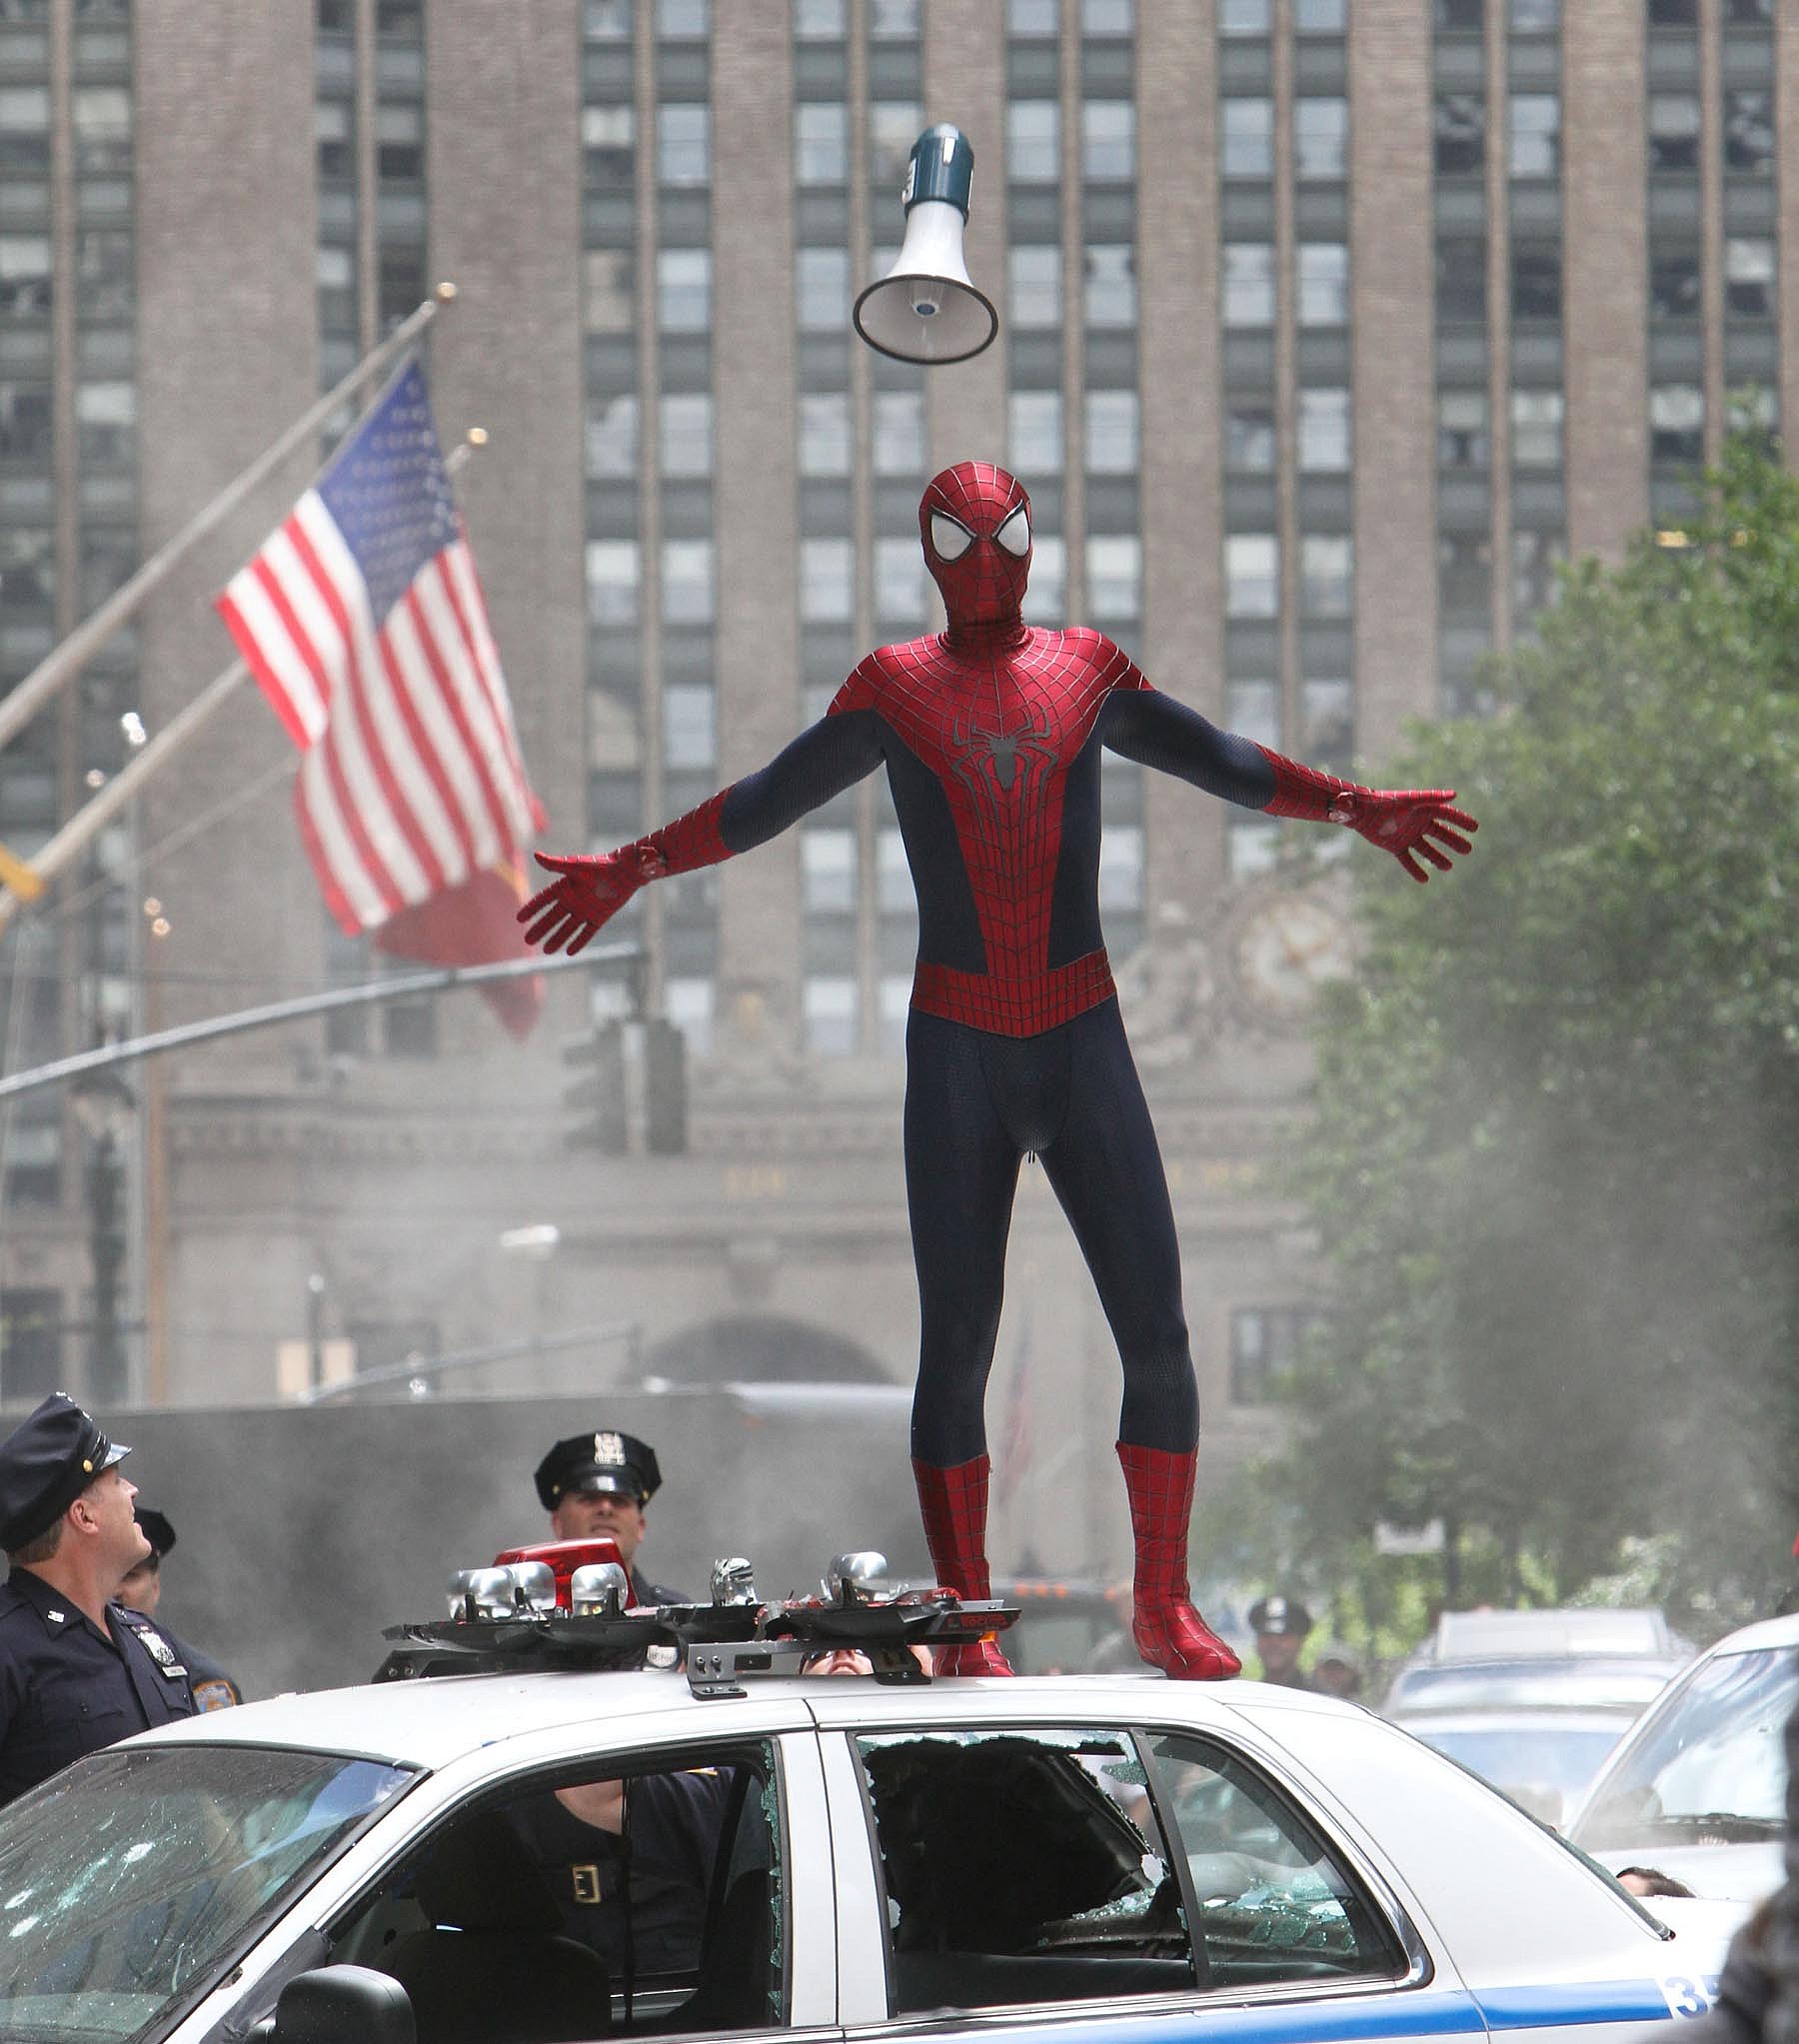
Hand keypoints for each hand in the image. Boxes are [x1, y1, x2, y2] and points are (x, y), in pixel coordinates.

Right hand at [518, 848, 649, 953]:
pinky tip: (569, 952)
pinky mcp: (598, 918)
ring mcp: (585, 910)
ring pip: (567, 928)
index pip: (543, 900)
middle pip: (552, 918)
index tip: (519, 919)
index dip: (532, 909)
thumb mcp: (576, 866)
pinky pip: (586, 933)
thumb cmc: (600, 865)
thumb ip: (556, 864)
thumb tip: (536, 855)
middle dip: (540, 929)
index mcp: (565, 887)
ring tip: (546, 951)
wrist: (625, 872)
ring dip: (557, 939)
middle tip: (528, 941)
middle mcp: (572, 900)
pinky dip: (579, 942)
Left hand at [1327, 788, 1476, 882]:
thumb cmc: (1381, 800)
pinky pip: (1408, 859)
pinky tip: (1424, 880)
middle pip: (1440, 833)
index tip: (1475, 828)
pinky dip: (1414, 869)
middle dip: (1454, 841)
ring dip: (1438, 858)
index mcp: (1421, 808)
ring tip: (1449, 867)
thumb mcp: (1407, 799)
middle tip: (1468, 850)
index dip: (1461, 820)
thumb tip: (1454, 794)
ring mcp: (1407, 835)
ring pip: (1426, 848)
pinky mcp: (1395, 846)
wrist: (1358, 810)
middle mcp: (1417, 822)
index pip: (1447, 814)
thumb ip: (1430, 796)